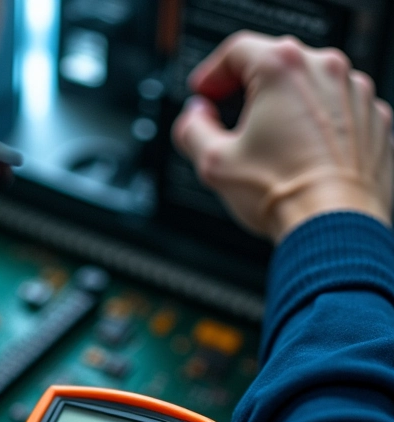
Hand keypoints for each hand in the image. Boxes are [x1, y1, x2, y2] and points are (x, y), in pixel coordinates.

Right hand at [172, 31, 393, 241]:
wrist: (334, 225)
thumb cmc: (283, 193)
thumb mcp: (213, 163)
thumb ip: (192, 130)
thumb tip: (194, 119)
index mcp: (282, 69)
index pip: (236, 51)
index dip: (212, 73)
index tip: (205, 92)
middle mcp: (326, 71)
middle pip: (276, 68)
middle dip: (249, 94)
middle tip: (231, 126)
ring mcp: (356, 95)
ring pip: (309, 91)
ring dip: (286, 112)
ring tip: (270, 152)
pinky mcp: (375, 121)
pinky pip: (337, 115)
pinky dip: (317, 130)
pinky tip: (301, 160)